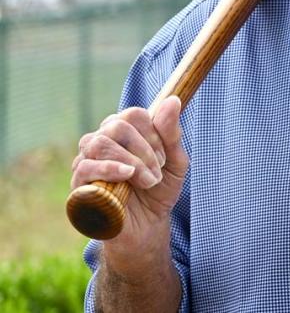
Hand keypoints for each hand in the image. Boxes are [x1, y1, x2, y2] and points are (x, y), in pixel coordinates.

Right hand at [71, 96, 187, 252]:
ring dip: (130, 161)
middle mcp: (103, 141)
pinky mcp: (78, 184)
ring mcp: (86, 161)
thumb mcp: (175, 162)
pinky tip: (127, 176)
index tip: (164, 156)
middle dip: (143, 149)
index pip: (133, 114)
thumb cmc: (160, 190)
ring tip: (147, 181)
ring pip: (99, 143)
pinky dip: (109, 169)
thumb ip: (172, 134)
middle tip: (156, 171)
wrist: (147, 226)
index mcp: (125, 132)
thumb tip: (173, 100)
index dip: (153, 132)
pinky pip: (84, 166)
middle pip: (116, 125)